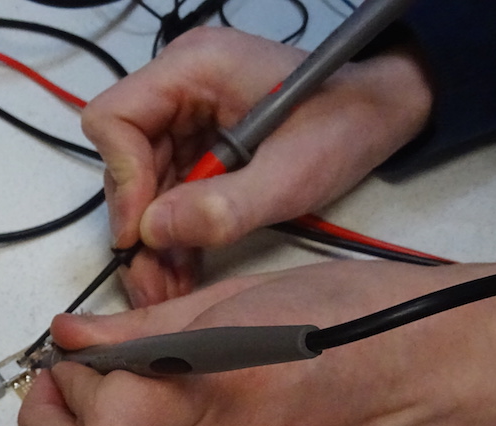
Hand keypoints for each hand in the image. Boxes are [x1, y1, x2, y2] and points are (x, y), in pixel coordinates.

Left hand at [18, 261, 495, 425]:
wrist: (447, 373)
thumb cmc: (364, 317)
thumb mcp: (247, 297)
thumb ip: (148, 325)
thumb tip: (76, 337)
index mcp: (229, 393)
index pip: (105, 425)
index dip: (69, 388)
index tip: (67, 353)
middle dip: (56, 425)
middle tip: (58, 383)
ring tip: (118, 385)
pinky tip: (180, 406)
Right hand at [81, 26, 433, 305]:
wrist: (381, 117)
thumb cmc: (345, 125)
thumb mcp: (291, 175)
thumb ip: (224, 206)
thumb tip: (154, 232)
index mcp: (194, 69)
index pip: (114, 119)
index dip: (123, 178)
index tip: (142, 232)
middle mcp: (179, 88)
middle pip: (123, 160)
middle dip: (139, 224)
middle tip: (154, 279)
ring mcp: (186, 118)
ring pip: (141, 186)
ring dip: (153, 240)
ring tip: (170, 286)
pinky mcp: (197, 147)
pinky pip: (167, 194)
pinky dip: (173, 235)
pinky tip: (183, 270)